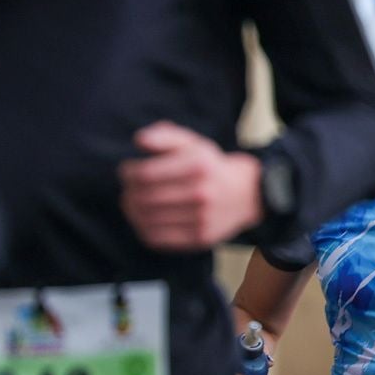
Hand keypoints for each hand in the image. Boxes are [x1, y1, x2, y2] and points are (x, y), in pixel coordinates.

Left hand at [118, 121, 262, 251]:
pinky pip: (159, 239)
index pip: (145, 174)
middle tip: (128, 190)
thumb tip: (139, 140)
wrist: (247, 195)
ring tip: (133, 205)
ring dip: (132, 213)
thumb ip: (164, 136)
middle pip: (145, 199)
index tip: (127, 171)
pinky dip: (144, 230)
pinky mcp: (200, 238)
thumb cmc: (210, 166)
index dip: (128, 173)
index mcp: (197, 165)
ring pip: (148, 221)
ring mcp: (202, 218)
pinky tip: (144, 221)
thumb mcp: (192, 143)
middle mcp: (202, 193)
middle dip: (128, 193)